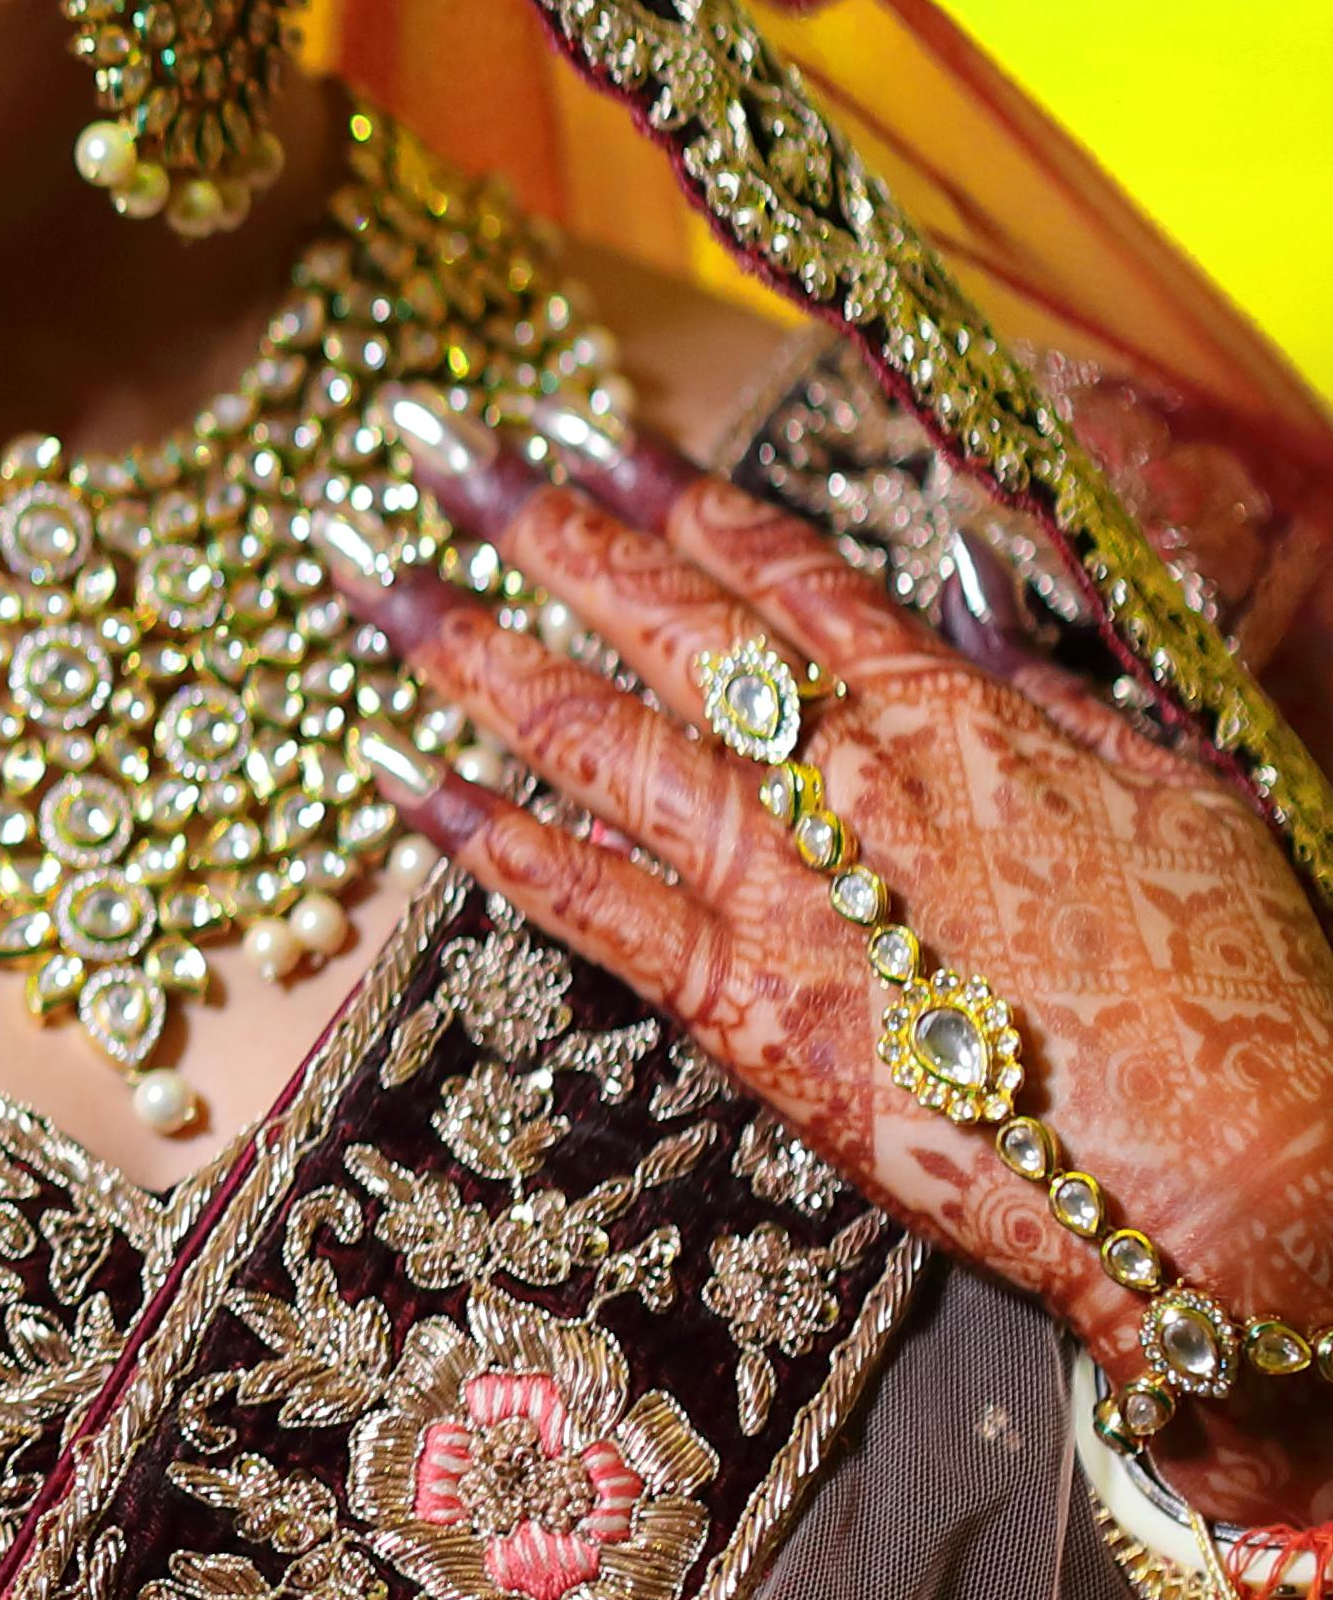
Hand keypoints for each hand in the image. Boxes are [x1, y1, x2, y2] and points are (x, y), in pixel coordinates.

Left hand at [319, 398, 1332, 1520]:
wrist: (1243, 1174)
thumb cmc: (1240, 991)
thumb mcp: (1178, 792)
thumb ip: (1051, 686)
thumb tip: (966, 584)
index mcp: (953, 715)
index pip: (779, 569)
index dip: (669, 490)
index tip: (582, 425)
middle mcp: (842, 778)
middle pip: (655, 617)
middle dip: (531, 516)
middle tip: (425, 436)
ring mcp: (778, 887)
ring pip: (583, 728)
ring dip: (457, 637)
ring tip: (356, 559)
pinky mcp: (741, 1004)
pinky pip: (574, 897)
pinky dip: (469, 829)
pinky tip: (381, 771)